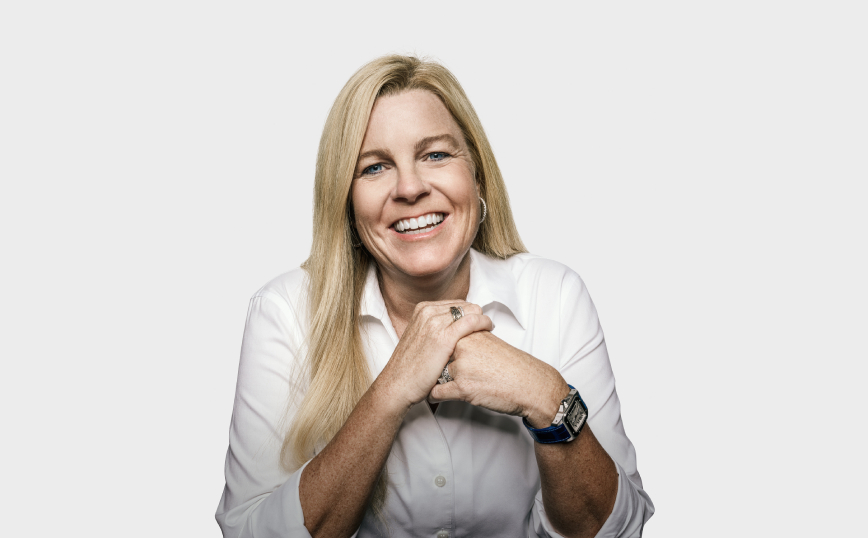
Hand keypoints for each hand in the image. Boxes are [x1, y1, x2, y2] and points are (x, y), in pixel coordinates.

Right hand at [376, 300, 492, 411]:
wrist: (398, 384)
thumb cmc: (410, 367)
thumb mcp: (418, 337)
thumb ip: (432, 327)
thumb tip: (451, 325)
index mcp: (421, 309)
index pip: (454, 303)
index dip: (468, 312)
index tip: (476, 321)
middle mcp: (427, 312)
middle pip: (464, 305)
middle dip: (476, 315)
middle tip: (483, 327)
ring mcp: (435, 322)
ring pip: (470, 310)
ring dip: (482, 319)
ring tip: (487, 329)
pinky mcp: (445, 336)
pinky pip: (472, 321)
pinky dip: (484, 323)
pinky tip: (488, 328)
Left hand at [428, 332, 569, 426]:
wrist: (530, 385)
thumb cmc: (513, 366)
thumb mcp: (489, 342)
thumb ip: (469, 338)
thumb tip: (452, 338)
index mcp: (468, 334)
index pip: (441, 338)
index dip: (437, 350)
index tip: (431, 357)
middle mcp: (463, 347)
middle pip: (436, 356)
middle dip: (434, 365)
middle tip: (431, 372)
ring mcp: (462, 367)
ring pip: (434, 374)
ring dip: (434, 381)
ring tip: (435, 386)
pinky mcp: (463, 388)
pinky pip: (436, 393)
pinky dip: (434, 397)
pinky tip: (437, 397)